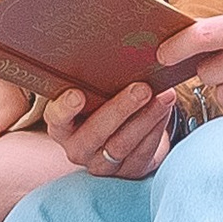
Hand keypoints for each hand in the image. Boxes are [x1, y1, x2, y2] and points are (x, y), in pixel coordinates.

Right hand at [40, 76, 177, 178]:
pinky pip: (142, 154)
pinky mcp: (127, 173)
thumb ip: (94, 79)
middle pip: (96, 132)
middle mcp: (77, 148)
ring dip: (146, 118)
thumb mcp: (91, 92)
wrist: (119, 132)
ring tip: (163, 96)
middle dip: (121, 109)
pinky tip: (165, 110)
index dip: (65, 109)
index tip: (77, 94)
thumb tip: (118, 49)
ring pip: (122, 145)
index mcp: (61, 125)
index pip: (57, 118)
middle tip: (142, 88)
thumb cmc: (101, 101)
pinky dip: (156, 129)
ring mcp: (101, 165)